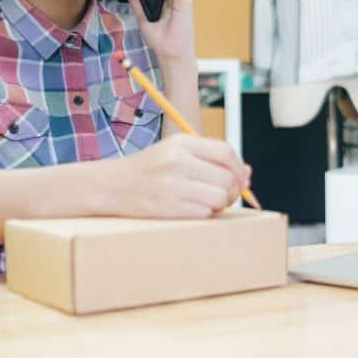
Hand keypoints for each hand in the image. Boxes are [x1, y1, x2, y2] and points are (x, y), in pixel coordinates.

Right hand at [107, 133, 250, 218]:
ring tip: (209, 203)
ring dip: (221, 204)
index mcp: (182, 143)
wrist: (112, 186)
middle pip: (227, 177)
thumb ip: (210, 158)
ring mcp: (172, 184)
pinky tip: (195, 210)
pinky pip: (205, 213)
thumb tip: (246, 172)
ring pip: (219, 197)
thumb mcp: (177, 152)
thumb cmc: (150, 169)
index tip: (242, 179)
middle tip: (226, 196)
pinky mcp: (168, 207)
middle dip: (233, 190)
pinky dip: (206, 214)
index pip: (226, 152)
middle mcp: (177, 161)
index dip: (240, 168)